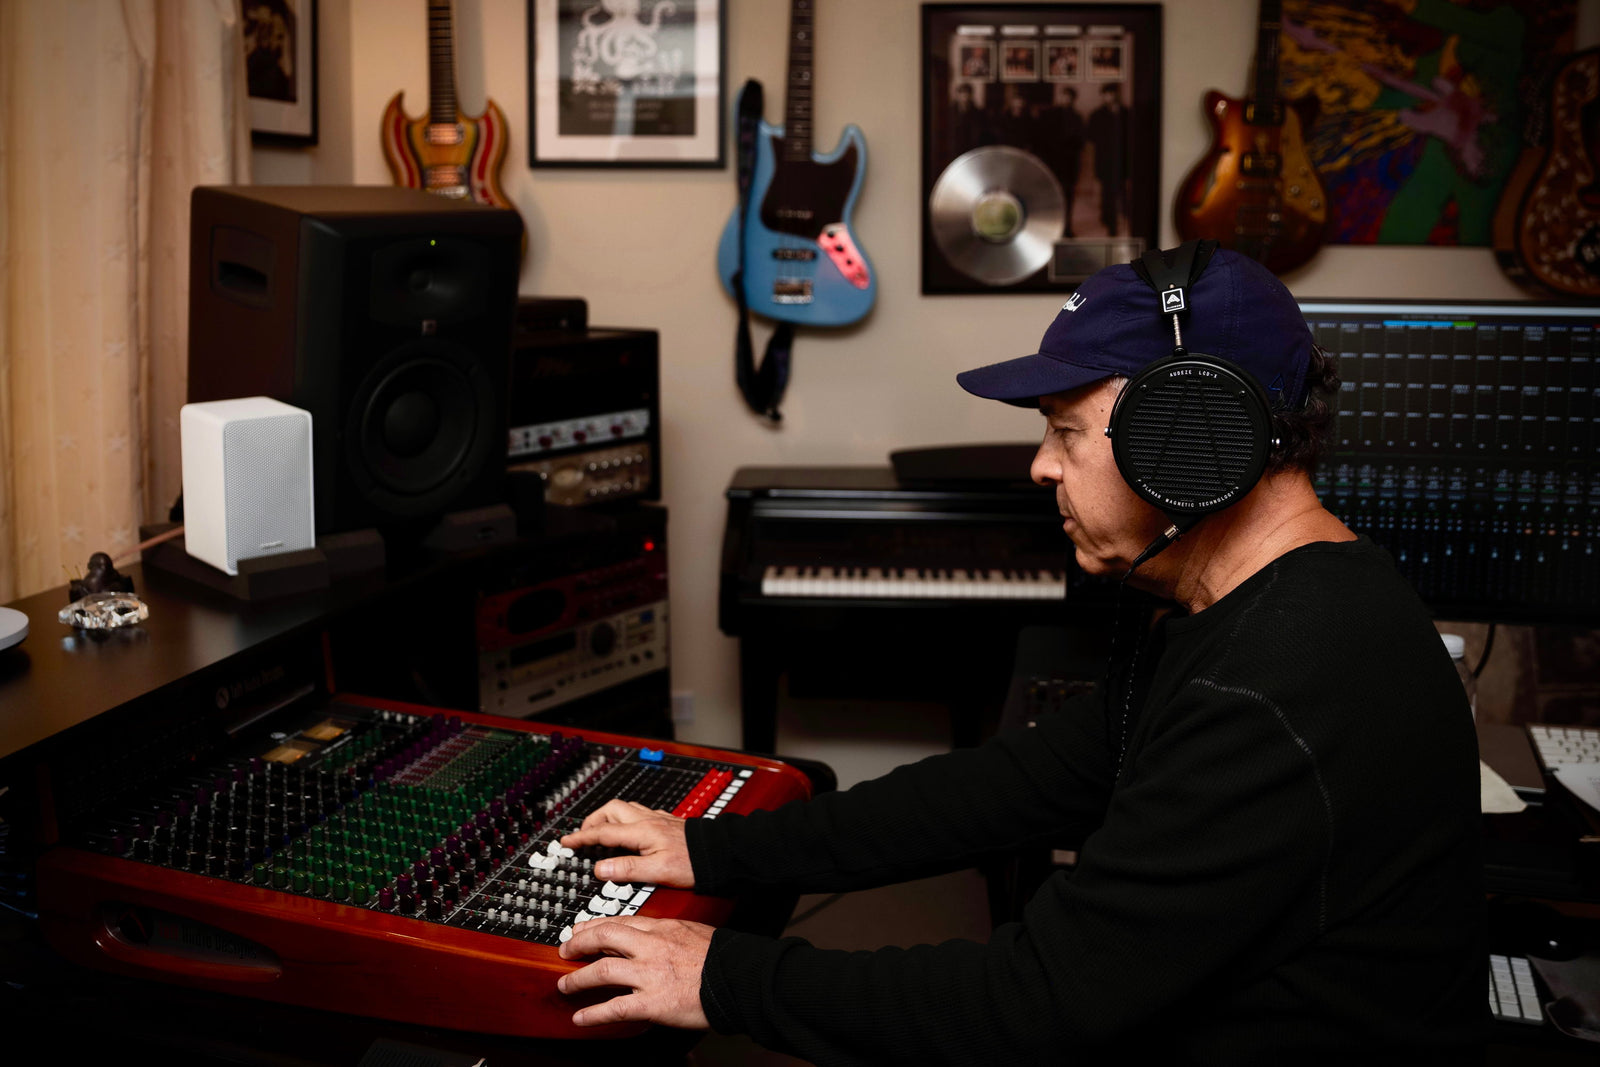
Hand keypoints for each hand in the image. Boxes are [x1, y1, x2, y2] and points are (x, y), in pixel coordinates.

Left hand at [557, 915, 712, 1028]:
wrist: (740, 978)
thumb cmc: (722, 957)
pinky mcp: (653, 1002)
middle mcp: (651, 947)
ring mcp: (650, 974)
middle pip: (604, 937)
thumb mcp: (692, 931)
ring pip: (602, 971)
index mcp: (662, 928)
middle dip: (578, 943)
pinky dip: (593, 1014)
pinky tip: (580, 1018)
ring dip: (578, 979)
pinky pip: (615, 1008)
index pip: (620, 922)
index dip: (594, 926)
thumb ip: (667, 932)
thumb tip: (651, 933)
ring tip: (565, 985)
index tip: (581, 929)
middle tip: (565, 950)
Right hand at [560, 799, 693, 886]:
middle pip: (611, 810)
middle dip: (593, 820)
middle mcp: (648, 820)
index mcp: (641, 832)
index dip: (581, 837)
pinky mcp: (667, 822)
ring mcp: (658, 819)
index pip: (603, 832)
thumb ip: (627, 869)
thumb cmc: (693, 863)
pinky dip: (626, 819)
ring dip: (609, 817)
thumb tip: (599, 869)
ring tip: (601, 831)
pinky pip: (639, 813)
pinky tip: (630, 830)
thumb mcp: (658, 871)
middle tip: (583, 835)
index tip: (566, 841)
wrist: (720, 852)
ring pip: (625, 808)